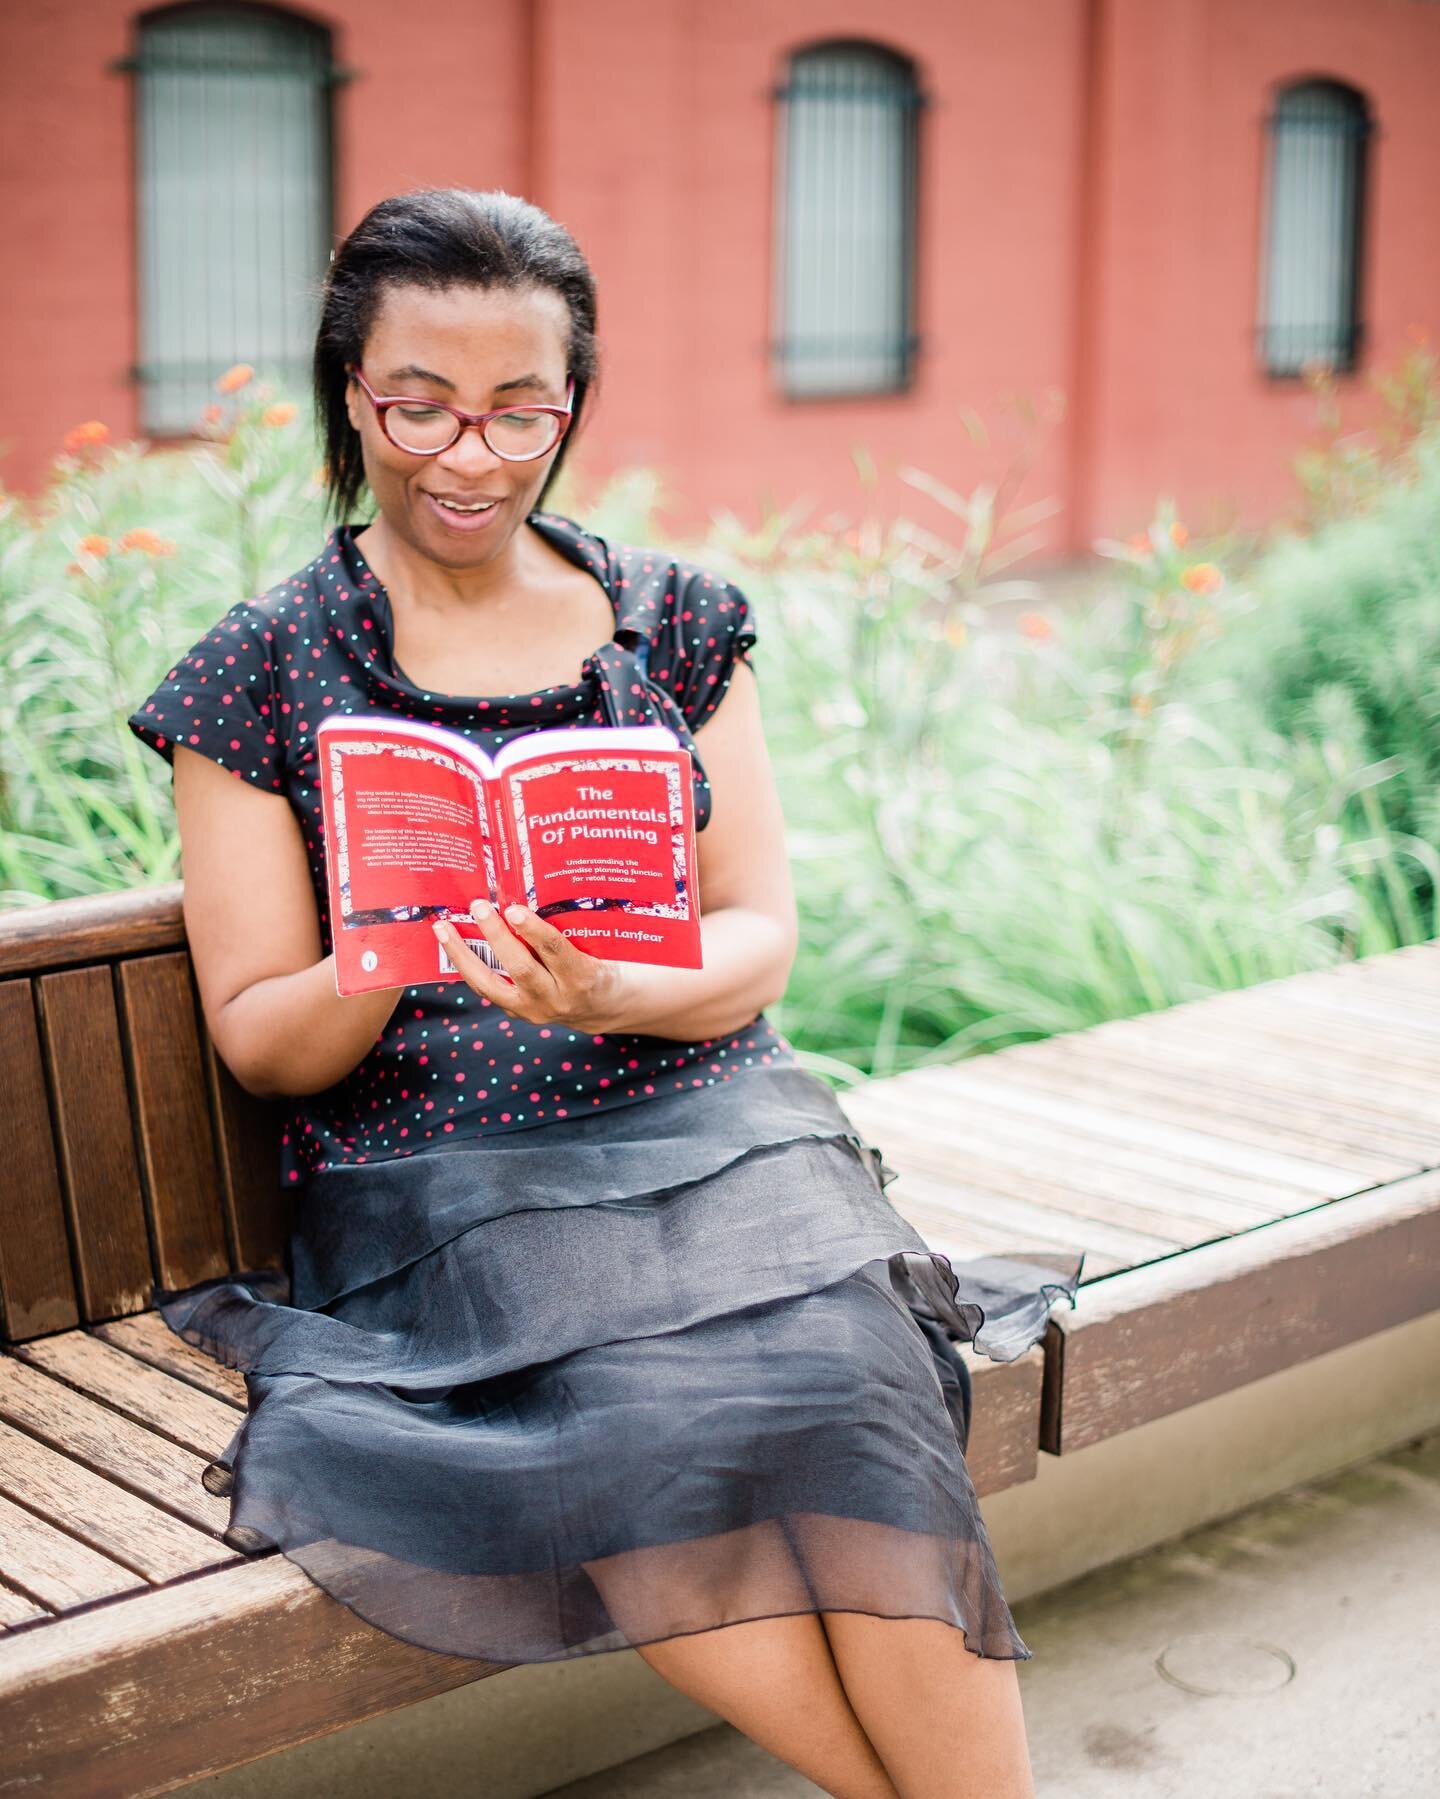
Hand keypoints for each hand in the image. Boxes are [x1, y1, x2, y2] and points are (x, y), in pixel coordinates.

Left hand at [433, 898, 631, 1033]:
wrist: (604, 1006)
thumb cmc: (603, 963)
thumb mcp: (598, 946)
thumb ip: (569, 928)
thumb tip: (531, 892)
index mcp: (583, 978)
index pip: (556, 952)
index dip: (534, 931)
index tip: (514, 908)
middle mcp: (556, 999)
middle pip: (520, 967)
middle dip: (494, 936)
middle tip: (478, 906)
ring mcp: (533, 1010)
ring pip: (490, 984)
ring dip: (463, 955)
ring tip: (443, 928)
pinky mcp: (517, 1013)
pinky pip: (487, 988)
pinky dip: (467, 966)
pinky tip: (451, 945)